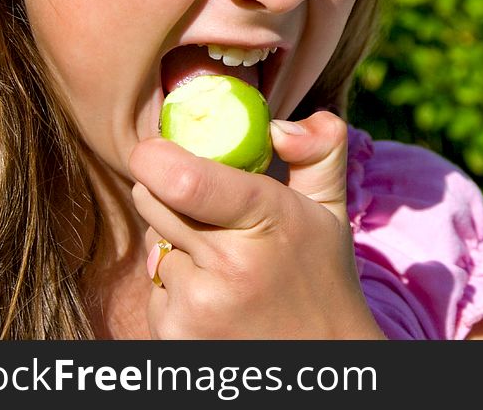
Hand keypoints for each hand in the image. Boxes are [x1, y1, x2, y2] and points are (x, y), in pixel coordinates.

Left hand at [129, 110, 384, 338]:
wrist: (321, 358)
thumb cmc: (320, 276)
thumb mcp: (330, 209)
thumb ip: (319, 149)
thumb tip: (279, 125)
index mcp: (269, 219)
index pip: (185, 180)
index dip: (155, 158)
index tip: (156, 152)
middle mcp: (231, 264)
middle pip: (152, 199)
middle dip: (168, 192)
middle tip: (206, 209)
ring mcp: (198, 305)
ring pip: (152, 242)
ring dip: (176, 246)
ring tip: (225, 267)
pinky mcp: (174, 335)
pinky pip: (153, 286)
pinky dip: (175, 286)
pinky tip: (215, 299)